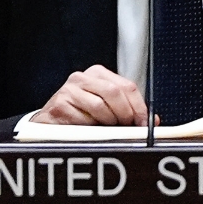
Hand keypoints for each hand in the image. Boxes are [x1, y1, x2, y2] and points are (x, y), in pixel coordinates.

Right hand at [31, 65, 151, 125]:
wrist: (50, 122)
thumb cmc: (81, 114)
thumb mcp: (106, 108)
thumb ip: (128, 111)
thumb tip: (152, 120)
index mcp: (98, 74)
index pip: (127, 85)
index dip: (139, 106)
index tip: (144, 122)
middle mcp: (83, 78)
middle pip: (114, 92)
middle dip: (125, 113)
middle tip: (128, 127)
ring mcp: (70, 90)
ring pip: (100, 106)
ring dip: (108, 122)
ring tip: (107, 128)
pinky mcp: (60, 104)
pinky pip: (83, 118)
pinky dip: (90, 128)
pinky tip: (89, 129)